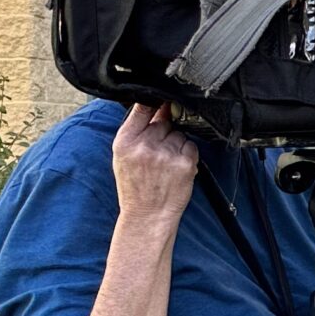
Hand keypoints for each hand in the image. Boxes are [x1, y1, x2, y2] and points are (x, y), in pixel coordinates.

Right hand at [112, 103, 197, 236]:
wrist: (147, 215)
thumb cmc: (135, 187)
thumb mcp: (123, 157)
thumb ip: (135, 132)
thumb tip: (154, 105)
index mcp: (125, 142)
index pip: (143, 108)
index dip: (154, 102)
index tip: (160, 100)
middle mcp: (145, 146)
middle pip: (164, 121)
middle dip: (164, 133)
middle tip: (157, 153)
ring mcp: (166, 154)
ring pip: (179, 134)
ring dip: (176, 144)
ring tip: (165, 163)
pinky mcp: (185, 163)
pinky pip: (191, 146)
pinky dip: (187, 154)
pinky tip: (176, 168)